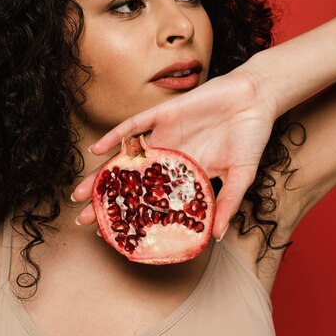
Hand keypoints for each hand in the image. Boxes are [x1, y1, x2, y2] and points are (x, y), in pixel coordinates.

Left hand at [72, 68, 276, 239]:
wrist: (255, 98)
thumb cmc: (250, 137)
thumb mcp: (241, 175)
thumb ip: (228, 203)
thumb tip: (217, 236)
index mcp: (186, 174)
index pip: (154, 200)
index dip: (135, 216)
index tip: (115, 235)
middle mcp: (169, 156)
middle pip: (132, 183)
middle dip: (108, 201)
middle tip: (84, 220)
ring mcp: (164, 135)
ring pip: (126, 157)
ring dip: (103, 174)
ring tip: (80, 193)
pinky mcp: (164, 114)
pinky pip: (134, 126)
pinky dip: (116, 136)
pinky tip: (98, 149)